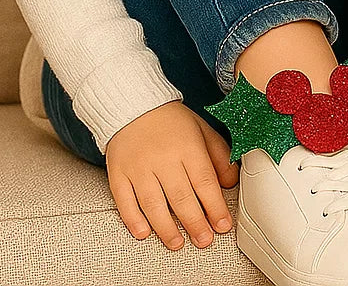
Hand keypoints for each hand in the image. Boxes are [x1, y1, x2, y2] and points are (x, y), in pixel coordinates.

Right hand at [104, 100, 239, 247]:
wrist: (133, 104)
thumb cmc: (171, 122)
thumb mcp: (202, 131)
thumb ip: (219, 156)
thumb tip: (229, 183)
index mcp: (187, 146)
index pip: (204, 181)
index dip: (215, 206)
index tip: (222, 225)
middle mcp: (163, 158)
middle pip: (181, 196)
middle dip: (195, 223)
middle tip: (204, 240)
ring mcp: (138, 167)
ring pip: (153, 203)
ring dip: (166, 228)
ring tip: (177, 243)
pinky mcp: (118, 172)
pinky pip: (124, 200)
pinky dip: (133, 219)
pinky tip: (144, 232)